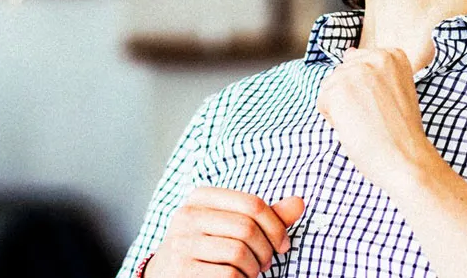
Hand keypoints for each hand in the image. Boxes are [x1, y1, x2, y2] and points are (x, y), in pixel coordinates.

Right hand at [145, 187, 304, 277]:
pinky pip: (229, 274)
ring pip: (239, 253)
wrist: (167, 275)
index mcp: (201, 197)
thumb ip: (265, 216)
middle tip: (266, 263)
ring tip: (250, 272)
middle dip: (266, 251)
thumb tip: (300, 202)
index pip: (252, 204)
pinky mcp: (182, 270)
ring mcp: (181, 243)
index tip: (282, 244)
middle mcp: (186, 216)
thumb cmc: (209, 248)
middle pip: (247, 228)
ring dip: (254, 268)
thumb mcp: (232, 226)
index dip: (276, 226)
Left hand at [317, 47, 438, 192]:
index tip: (384, 105)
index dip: (368, 90)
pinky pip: (323, 103)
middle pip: (344, 74)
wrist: (406, 157)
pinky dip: (335, 120)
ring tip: (367, 122)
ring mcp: (355, 70)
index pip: (360, 63)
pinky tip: (356, 127)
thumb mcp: (395, 89)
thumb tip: (348, 52)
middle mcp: (374, 56)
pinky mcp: (337, 88)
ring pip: (331, 88)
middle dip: (353, 97)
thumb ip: (373, 70)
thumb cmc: (402, 131)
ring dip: (342, 108)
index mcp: (393, 54)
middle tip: (376, 117)